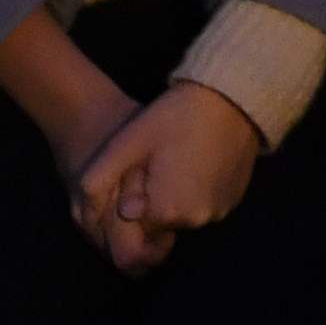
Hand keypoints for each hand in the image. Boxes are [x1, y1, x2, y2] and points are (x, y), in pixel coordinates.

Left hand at [73, 81, 263, 273]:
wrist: (234, 98)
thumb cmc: (174, 118)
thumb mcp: (124, 144)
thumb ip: (97, 184)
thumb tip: (90, 219)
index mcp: (166, 213)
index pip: (132, 226)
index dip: (130, 200)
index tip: (140, 172)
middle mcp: (195, 221)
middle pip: (158, 223)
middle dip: (151, 201)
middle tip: (157, 165)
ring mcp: (220, 212)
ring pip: (182, 215)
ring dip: (174, 197)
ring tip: (178, 160)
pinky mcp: (235, 199)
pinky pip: (205, 205)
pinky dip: (197, 192)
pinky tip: (198, 162)